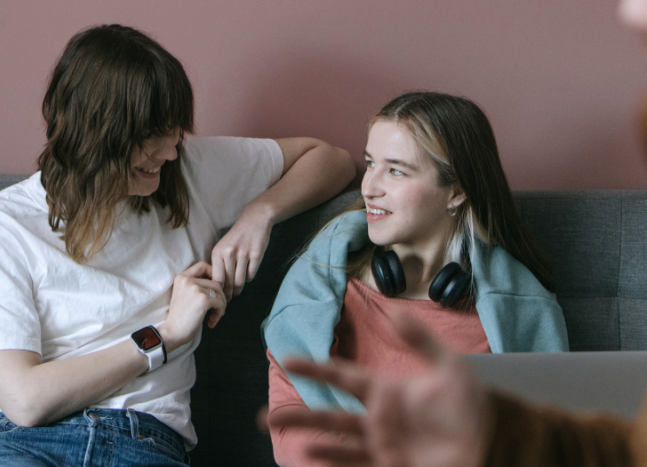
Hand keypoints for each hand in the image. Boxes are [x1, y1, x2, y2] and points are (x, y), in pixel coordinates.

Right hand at [158, 261, 225, 353]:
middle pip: (215, 282)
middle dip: (220, 297)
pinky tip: (212, 321)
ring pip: (219, 292)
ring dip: (221, 306)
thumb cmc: (180, 317)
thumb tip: (218, 283)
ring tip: (214, 316)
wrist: (172, 332)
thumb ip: (196, 285)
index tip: (215, 288)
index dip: (213, 274)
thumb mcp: (184, 294)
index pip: (202, 265)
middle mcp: (188, 280)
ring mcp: (195, 288)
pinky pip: (220, 303)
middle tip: (217, 310)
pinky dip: (219, 313)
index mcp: (182, 277)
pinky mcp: (203, 299)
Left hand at [210, 201, 273, 299]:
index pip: (217, 279)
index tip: (219, 297)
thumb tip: (217, 285)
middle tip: (229, 299)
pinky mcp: (256, 255)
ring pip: (240, 281)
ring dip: (238, 289)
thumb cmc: (236, 236)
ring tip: (237, 292)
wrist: (254, 220)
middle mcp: (229, 254)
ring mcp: (243, 254)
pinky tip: (246, 278)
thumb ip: (219, 263)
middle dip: (228, 293)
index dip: (218, 291)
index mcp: (218, 252)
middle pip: (229, 282)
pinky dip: (248, 279)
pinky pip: (251, 275)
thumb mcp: (223, 246)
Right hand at [264, 314, 488, 466]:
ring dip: (309, 438)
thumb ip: (420, 339)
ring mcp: (384, 446)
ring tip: (282, 436)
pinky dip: (334, 460)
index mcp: (385, 391)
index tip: (287, 360)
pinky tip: (313, 456)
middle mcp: (378, 419)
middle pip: (329, 415)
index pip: (341, 377)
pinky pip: (356, 463)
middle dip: (298, 415)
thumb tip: (395, 309)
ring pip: (336, 442)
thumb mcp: (447, 366)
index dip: (316, 369)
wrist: (495, 445)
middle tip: (266, 415)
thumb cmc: (472, 406)